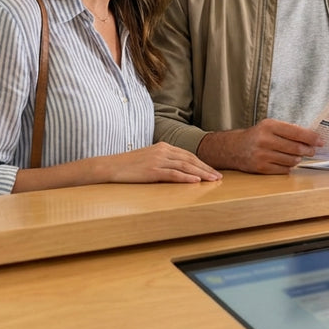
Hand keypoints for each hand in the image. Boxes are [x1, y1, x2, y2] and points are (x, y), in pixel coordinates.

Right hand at [98, 142, 221, 182]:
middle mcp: (163, 151)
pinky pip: (173, 174)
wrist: (110, 167)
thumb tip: (177, 170)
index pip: (188, 155)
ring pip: (185, 167)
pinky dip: (186, 178)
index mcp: (163, 146)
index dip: (202, 163)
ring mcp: (157, 160)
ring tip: (213, 180)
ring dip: (201, 174)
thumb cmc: (128, 165)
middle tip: (219, 177)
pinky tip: (196, 182)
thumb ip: (163, 161)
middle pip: (190, 160)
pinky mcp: (152, 170)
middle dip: (206, 168)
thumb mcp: (149, 159)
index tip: (213, 171)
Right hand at [197, 119, 321, 174]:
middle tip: (312, 150)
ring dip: (298, 159)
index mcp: (269, 125)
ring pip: (291, 160)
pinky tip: (287, 163)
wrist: (234, 148)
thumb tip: (312, 138)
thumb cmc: (256, 136)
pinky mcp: (261, 167)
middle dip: (308, 150)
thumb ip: (289, 130)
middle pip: (296, 148)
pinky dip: (288, 167)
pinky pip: (283, 170)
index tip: (320, 141)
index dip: (311, 137)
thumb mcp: (270, 126)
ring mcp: (262, 155)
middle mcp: (265, 139)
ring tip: (298, 156)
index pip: (296, 132)